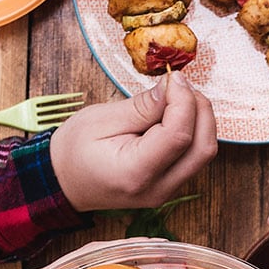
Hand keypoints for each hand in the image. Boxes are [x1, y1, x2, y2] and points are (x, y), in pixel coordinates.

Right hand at [49, 75, 216, 212]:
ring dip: (200, 120)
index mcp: (135, 173)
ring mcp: (168, 191)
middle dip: (200, 109)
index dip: (184, 101)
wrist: (65, 183)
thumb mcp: (100, 120)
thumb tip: (173, 87)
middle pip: (203, 148)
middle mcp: (158, 188)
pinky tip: (174, 115)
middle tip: (180, 85)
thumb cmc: (74, 151)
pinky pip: (194, 157)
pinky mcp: (172, 185)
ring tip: (176, 97)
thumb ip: (141, 107)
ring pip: (203, 153)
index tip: (174, 77)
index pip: (178, 136)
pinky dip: (193, 131)